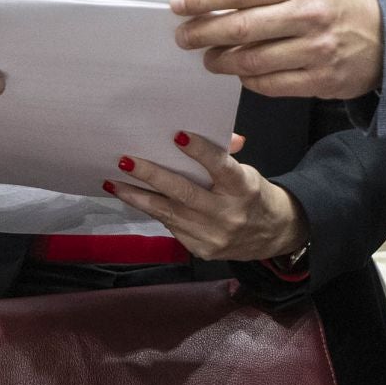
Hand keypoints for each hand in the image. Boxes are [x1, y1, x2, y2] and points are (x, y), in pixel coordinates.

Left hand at [105, 132, 309, 262]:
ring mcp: (214, 236)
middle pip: (184, 193)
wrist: (273, 236)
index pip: (220, 166)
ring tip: (113, 182)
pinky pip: (171, 227)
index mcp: (244, 187)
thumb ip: (224, 156)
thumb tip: (203, 134)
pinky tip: (131, 198)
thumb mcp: (247, 172)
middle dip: (152, 176)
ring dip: (137, 197)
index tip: (177, 135)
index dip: (200, 151)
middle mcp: (228, 214)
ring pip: (169, 213)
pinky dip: (151, 211)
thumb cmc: (252, 194)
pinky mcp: (202, 250)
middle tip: (125, 160)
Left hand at [171, 0, 383, 98]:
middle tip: (183, 38)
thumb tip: (212, 5)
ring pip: (251, 60)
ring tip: (210, 58)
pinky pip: (270, 85)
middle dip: (203, 33)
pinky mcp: (321, 81)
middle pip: (240, 27)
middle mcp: (307, 15)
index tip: (178, 4)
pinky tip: (241, 73)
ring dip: (222, 61)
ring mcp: (316, 51)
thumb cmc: (336, 4)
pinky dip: (248, 80)